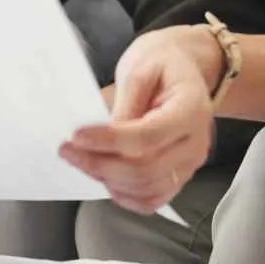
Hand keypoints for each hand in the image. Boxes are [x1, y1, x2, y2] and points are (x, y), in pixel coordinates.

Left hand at [62, 26, 217, 214]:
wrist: (183, 69)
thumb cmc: (162, 63)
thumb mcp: (140, 67)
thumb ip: (124, 102)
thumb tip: (103, 134)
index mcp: (191, 109)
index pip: (148, 136)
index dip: (109, 141)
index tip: (77, 136)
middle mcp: (196, 142)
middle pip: (146, 169)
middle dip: (100, 164)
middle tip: (68, 150)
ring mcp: (189, 164)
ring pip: (146, 189)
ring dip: (107, 179)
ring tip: (81, 160)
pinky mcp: (179, 176)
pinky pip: (152, 199)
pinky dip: (124, 196)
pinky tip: (104, 177)